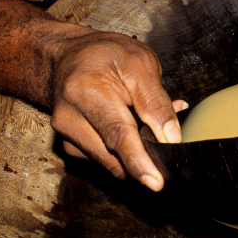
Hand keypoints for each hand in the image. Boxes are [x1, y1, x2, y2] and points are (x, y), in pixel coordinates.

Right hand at [49, 30, 184, 190]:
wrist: (67, 57)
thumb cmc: (104, 55)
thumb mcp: (139, 64)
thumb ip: (156, 102)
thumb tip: (171, 137)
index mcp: (86, 91)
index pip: (117, 134)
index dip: (138, 161)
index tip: (155, 182)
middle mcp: (69, 118)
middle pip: (113, 156)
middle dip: (144, 157)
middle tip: (165, 138)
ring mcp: (66, 135)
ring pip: (111, 162)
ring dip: (136, 151)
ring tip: (147, 120)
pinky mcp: (70, 146)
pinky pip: (106, 158)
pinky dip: (125, 150)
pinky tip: (132, 126)